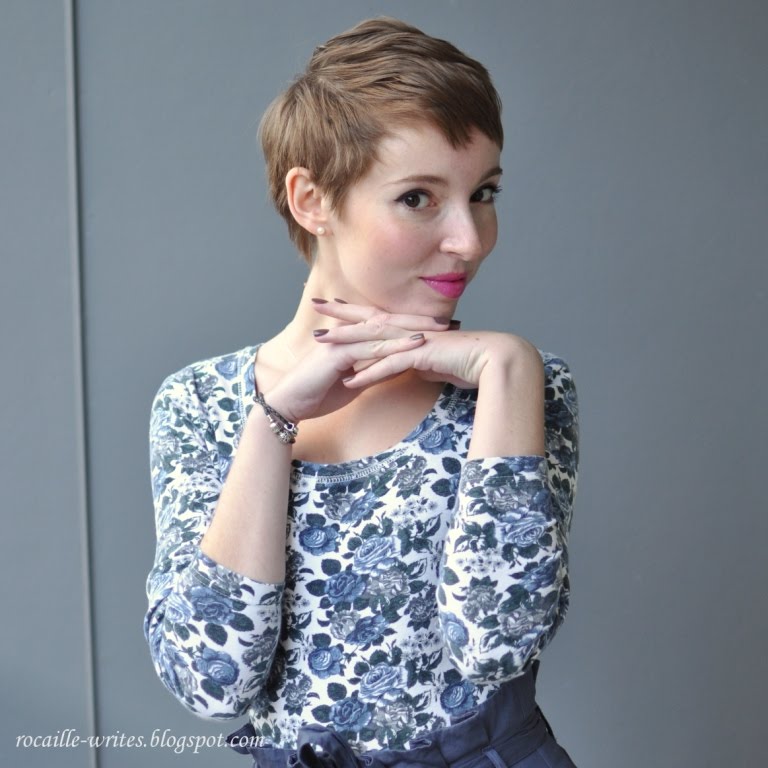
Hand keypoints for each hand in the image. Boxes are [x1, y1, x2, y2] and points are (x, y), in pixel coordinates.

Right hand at [262, 305, 443, 422]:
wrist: (287, 405)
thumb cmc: (316, 394)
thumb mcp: (353, 383)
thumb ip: (373, 372)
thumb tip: (396, 369)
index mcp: (350, 338)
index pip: (385, 326)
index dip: (412, 326)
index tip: (439, 329)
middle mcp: (346, 334)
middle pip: (388, 320)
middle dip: (419, 320)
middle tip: (449, 322)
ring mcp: (341, 341)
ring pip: (382, 329)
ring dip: (412, 328)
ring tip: (438, 328)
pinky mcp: (337, 353)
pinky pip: (371, 348)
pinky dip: (395, 346)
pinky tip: (415, 344)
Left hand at [310, 300, 542, 390]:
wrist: (496, 361)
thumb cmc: (472, 362)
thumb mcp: (438, 364)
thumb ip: (421, 363)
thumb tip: (411, 367)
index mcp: (414, 330)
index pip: (379, 317)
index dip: (355, 311)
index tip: (333, 307)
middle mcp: (411, 330)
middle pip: (370, 319)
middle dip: (342, 313)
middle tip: (316, 304)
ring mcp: (416, 341)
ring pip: (375, 339)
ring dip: (347, 342)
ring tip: (321, 343)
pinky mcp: (423, 356)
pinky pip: (390, 365)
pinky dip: (369, 374)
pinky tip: (350, 382)